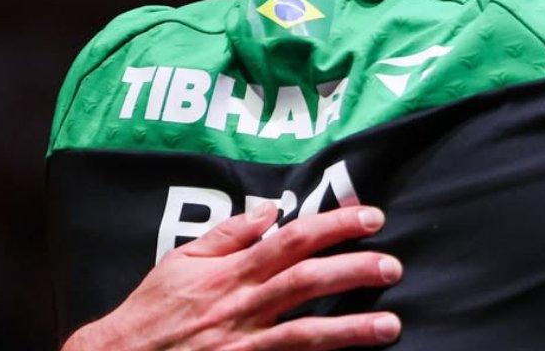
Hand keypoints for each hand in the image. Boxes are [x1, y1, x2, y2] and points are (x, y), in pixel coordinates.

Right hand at [63, 204, 401, 349]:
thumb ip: (229, 234)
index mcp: (232, 272)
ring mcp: (244, 345)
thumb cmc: (150, 312)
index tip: (371, 218)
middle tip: (394, 266)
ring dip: (352, 329)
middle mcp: (242, 306)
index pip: (292, 239)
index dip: (335, 225)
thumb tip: (270, 208)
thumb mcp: (182, 260)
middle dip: (355, 270)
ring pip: (306, 334)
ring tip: (391, 325)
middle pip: (308, 281)